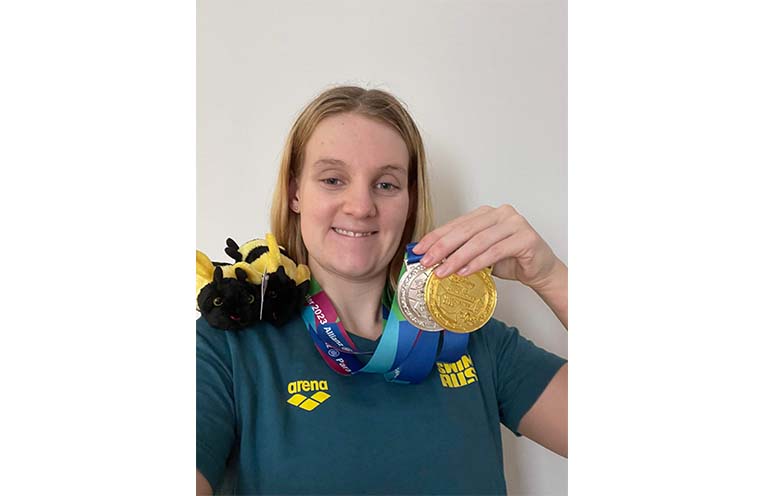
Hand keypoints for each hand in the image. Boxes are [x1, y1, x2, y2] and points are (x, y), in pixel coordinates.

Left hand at [413, 205, 562, 290]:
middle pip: (465, 230)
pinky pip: (495, 251)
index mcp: (486, 213)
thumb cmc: (510, 260)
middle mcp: (500, 213)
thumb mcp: (480, 254)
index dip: (435, 236)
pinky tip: (464, 272)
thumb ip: (461, 251)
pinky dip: (477, 262)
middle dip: (442, 247)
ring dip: (457, 258)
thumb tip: (431, 258)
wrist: (540, 270)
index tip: (419, 249)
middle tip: (426, 261)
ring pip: (479, 241)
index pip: (456, 223)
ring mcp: (514, 223)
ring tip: (442, 272)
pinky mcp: (525, 238)